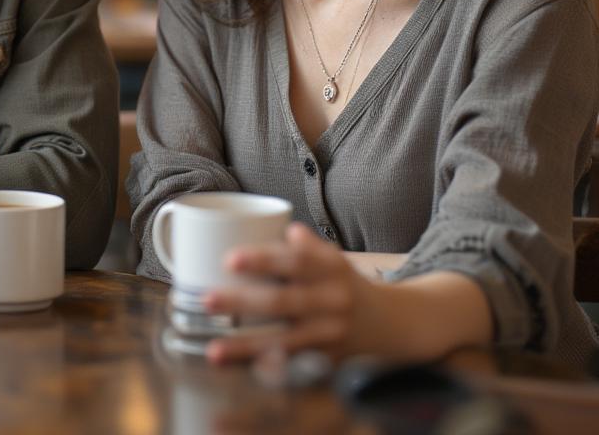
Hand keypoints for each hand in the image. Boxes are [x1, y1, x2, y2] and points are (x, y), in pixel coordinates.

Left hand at [203, 222, 377, 364]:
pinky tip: (244, 372)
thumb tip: (285, 228)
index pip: (295, 261)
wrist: (391, 324)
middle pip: (284, 302)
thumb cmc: (346, 284)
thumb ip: (307, 245)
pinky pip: (294, 367)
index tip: (229, 259)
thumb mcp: (333, 258)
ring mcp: (331, 335)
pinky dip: (269, 371)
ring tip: (214, 349)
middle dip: (243, 302)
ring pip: (286, 341)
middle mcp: (332, 301)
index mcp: (330, 268)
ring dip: (247, 346)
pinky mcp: (328, 363)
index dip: (263, 260)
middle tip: (207, 299)